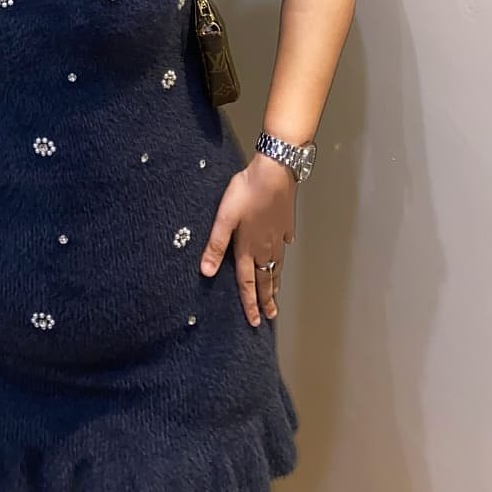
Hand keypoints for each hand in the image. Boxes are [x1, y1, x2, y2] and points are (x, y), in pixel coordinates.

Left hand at [200, 154, 296, 326]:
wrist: (275, 171)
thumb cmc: (247, 191)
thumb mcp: (225, 218)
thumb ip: (215, 245)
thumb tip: (206, 272)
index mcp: (248, 247)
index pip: (247, 281)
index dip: (249, 302)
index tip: (253, 321)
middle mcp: (265, 246)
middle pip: (265, 278)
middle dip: (266, 299)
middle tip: (269, 316)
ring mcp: (277, 235)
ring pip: (276, 264)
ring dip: (275, 281)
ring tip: (277, 293)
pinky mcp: (285, 222)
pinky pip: (284, 244)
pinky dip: (283, 252)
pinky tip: (284, 249)